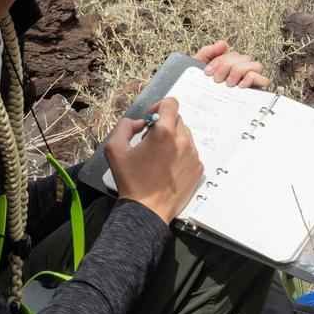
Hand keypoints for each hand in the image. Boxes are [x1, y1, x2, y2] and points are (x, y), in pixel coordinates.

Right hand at [104, 97, 202, 223]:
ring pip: (185, 135)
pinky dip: (180, 154)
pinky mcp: (198, 168)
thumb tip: (140, 123)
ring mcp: (193, 155)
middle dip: (163, 125)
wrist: (147, 210)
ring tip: (159, 157)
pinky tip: (167, 168)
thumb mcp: (115, 149)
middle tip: (150, 141)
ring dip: (173, 139)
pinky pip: (190, 152)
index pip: (171, 103)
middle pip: (177, 119)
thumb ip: (124, 126)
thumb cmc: (130, 180)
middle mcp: (183, 141)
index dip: (158, 106)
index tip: (150, 118)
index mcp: (164, 133)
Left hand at [195, 39, 270, 88]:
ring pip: (256, 66)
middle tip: (216, 79)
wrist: (197, 104)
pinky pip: (264, 80)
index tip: (208, 72)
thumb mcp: (199, 67)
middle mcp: (243, 72)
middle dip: (227, 66)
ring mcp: (250, 82)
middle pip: (245, 58)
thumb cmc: (200, 88)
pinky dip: (252, 79)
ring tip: (228, 83)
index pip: (234, 55)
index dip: (220, 61)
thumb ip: (208, 52)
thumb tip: (223, 43)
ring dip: (240, 71)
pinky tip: (240, 85)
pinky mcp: (256, 92)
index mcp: (231, 65)